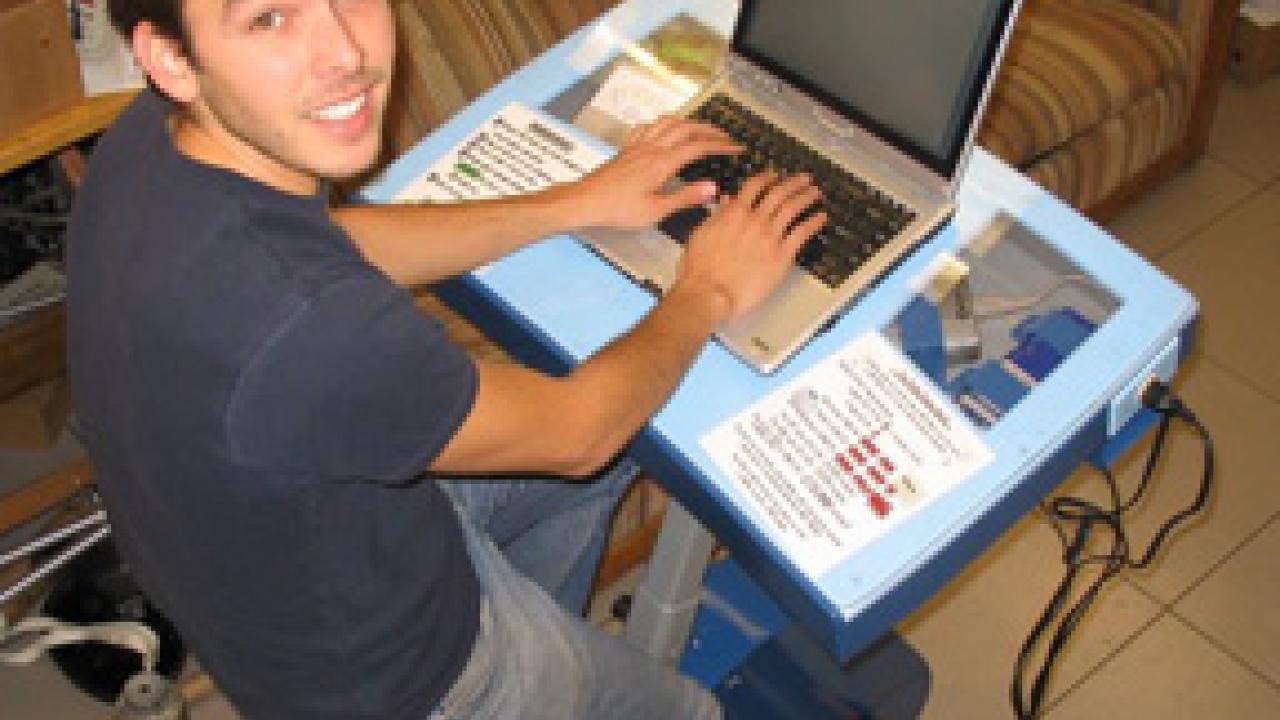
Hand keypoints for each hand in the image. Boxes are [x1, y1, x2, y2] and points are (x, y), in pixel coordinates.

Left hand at [568, 116, 740, 229]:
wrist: (586, 201)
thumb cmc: (619, 209)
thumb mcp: (656, 210)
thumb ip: (685, 197)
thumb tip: (712, 187)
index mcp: (662, 163)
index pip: (698, 147)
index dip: (720, 145)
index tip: (737, 147)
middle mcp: (652, 148)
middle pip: (686, 128)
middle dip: (709, 129)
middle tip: (725, 135)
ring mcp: (638, 145)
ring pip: (668, 122)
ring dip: (688, 122)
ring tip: (700, 128)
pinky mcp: (627, 148)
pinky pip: (647, 126)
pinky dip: (662, 123)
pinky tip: (664, 129)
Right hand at [674, 171, 826, 319]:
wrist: (710, 293)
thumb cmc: (699, 269)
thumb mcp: (701, 234)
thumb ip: (717, 216)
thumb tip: (727, 200)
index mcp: (734, 212)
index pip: (754, 186)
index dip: (767, 177)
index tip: (775, 174)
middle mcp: (755, 220)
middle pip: (779, 193)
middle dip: (793, 182)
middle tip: (804, 178)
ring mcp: (770, 236)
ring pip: (793, 208)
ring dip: (806, 197)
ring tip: (815, 192)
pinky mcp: (782, 255)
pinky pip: (802, 233)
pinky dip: (813, 222)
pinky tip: (821, 216)